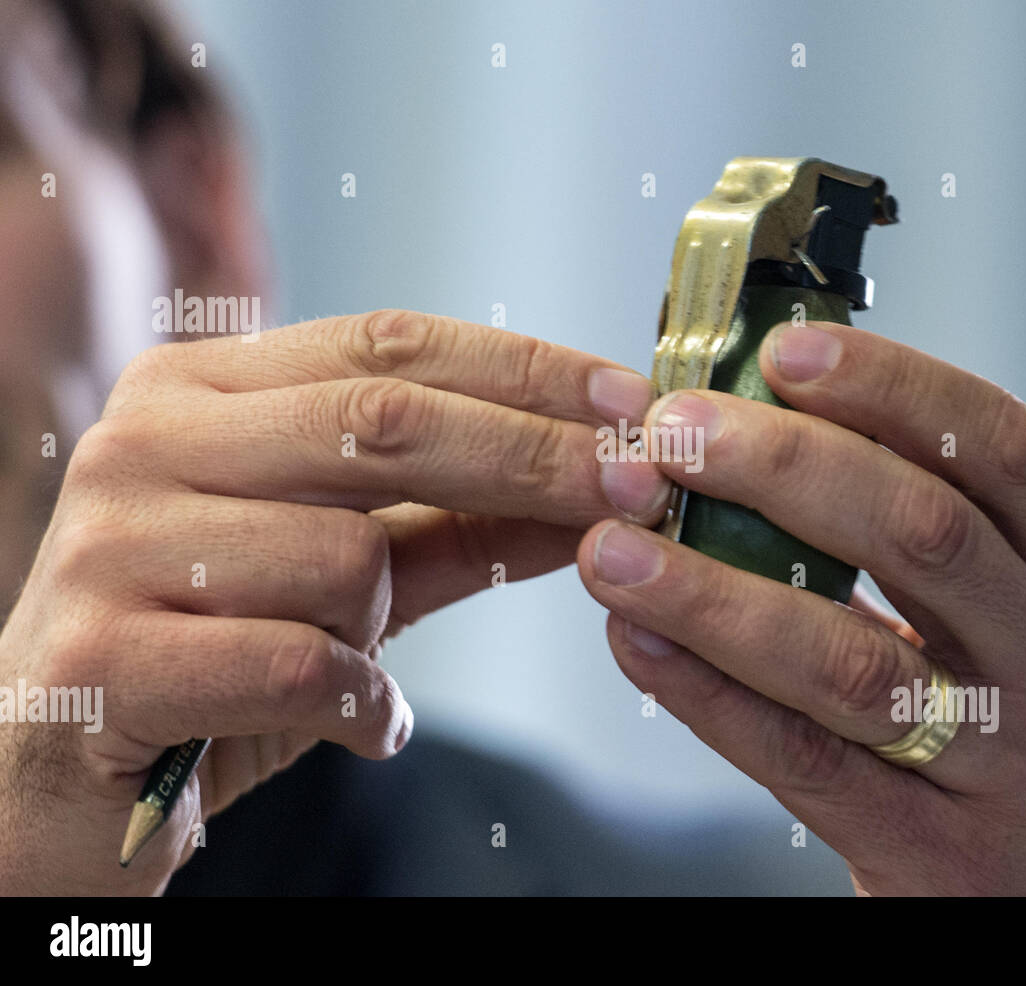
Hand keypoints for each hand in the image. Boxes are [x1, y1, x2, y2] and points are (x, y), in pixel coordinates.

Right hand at [0, 309, 667, 894]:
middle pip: (381, 420)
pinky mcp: (102, 656)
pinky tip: (356, 719)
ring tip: (351, 652)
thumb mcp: (347, 569)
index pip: (388, 344)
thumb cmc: (218, 647)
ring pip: (344, 554)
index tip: (631, 402)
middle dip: (531, 456)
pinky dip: (358, 702)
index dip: (523, 368)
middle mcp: (146, 438)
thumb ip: (456, 520)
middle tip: (641, 490)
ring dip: (384, 618)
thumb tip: (596, 486)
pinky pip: (295, 663)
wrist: (54, 765)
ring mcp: (110, 541)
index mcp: (202, 389)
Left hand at [578, 319, 1025, 895]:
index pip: (1000, 446)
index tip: (786, 350)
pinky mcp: (930, 848)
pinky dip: (709, 698)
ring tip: (615, 550)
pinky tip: (638, 645)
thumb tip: (758, 423)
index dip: (894, 385)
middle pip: (923, 533)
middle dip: (787, 469)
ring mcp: (1001, 758)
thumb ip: (914, 533)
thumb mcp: (1001, 617)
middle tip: (673, 436)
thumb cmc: (1006, 726)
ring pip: (851, 660)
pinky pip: (805, 762)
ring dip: (719, 594)